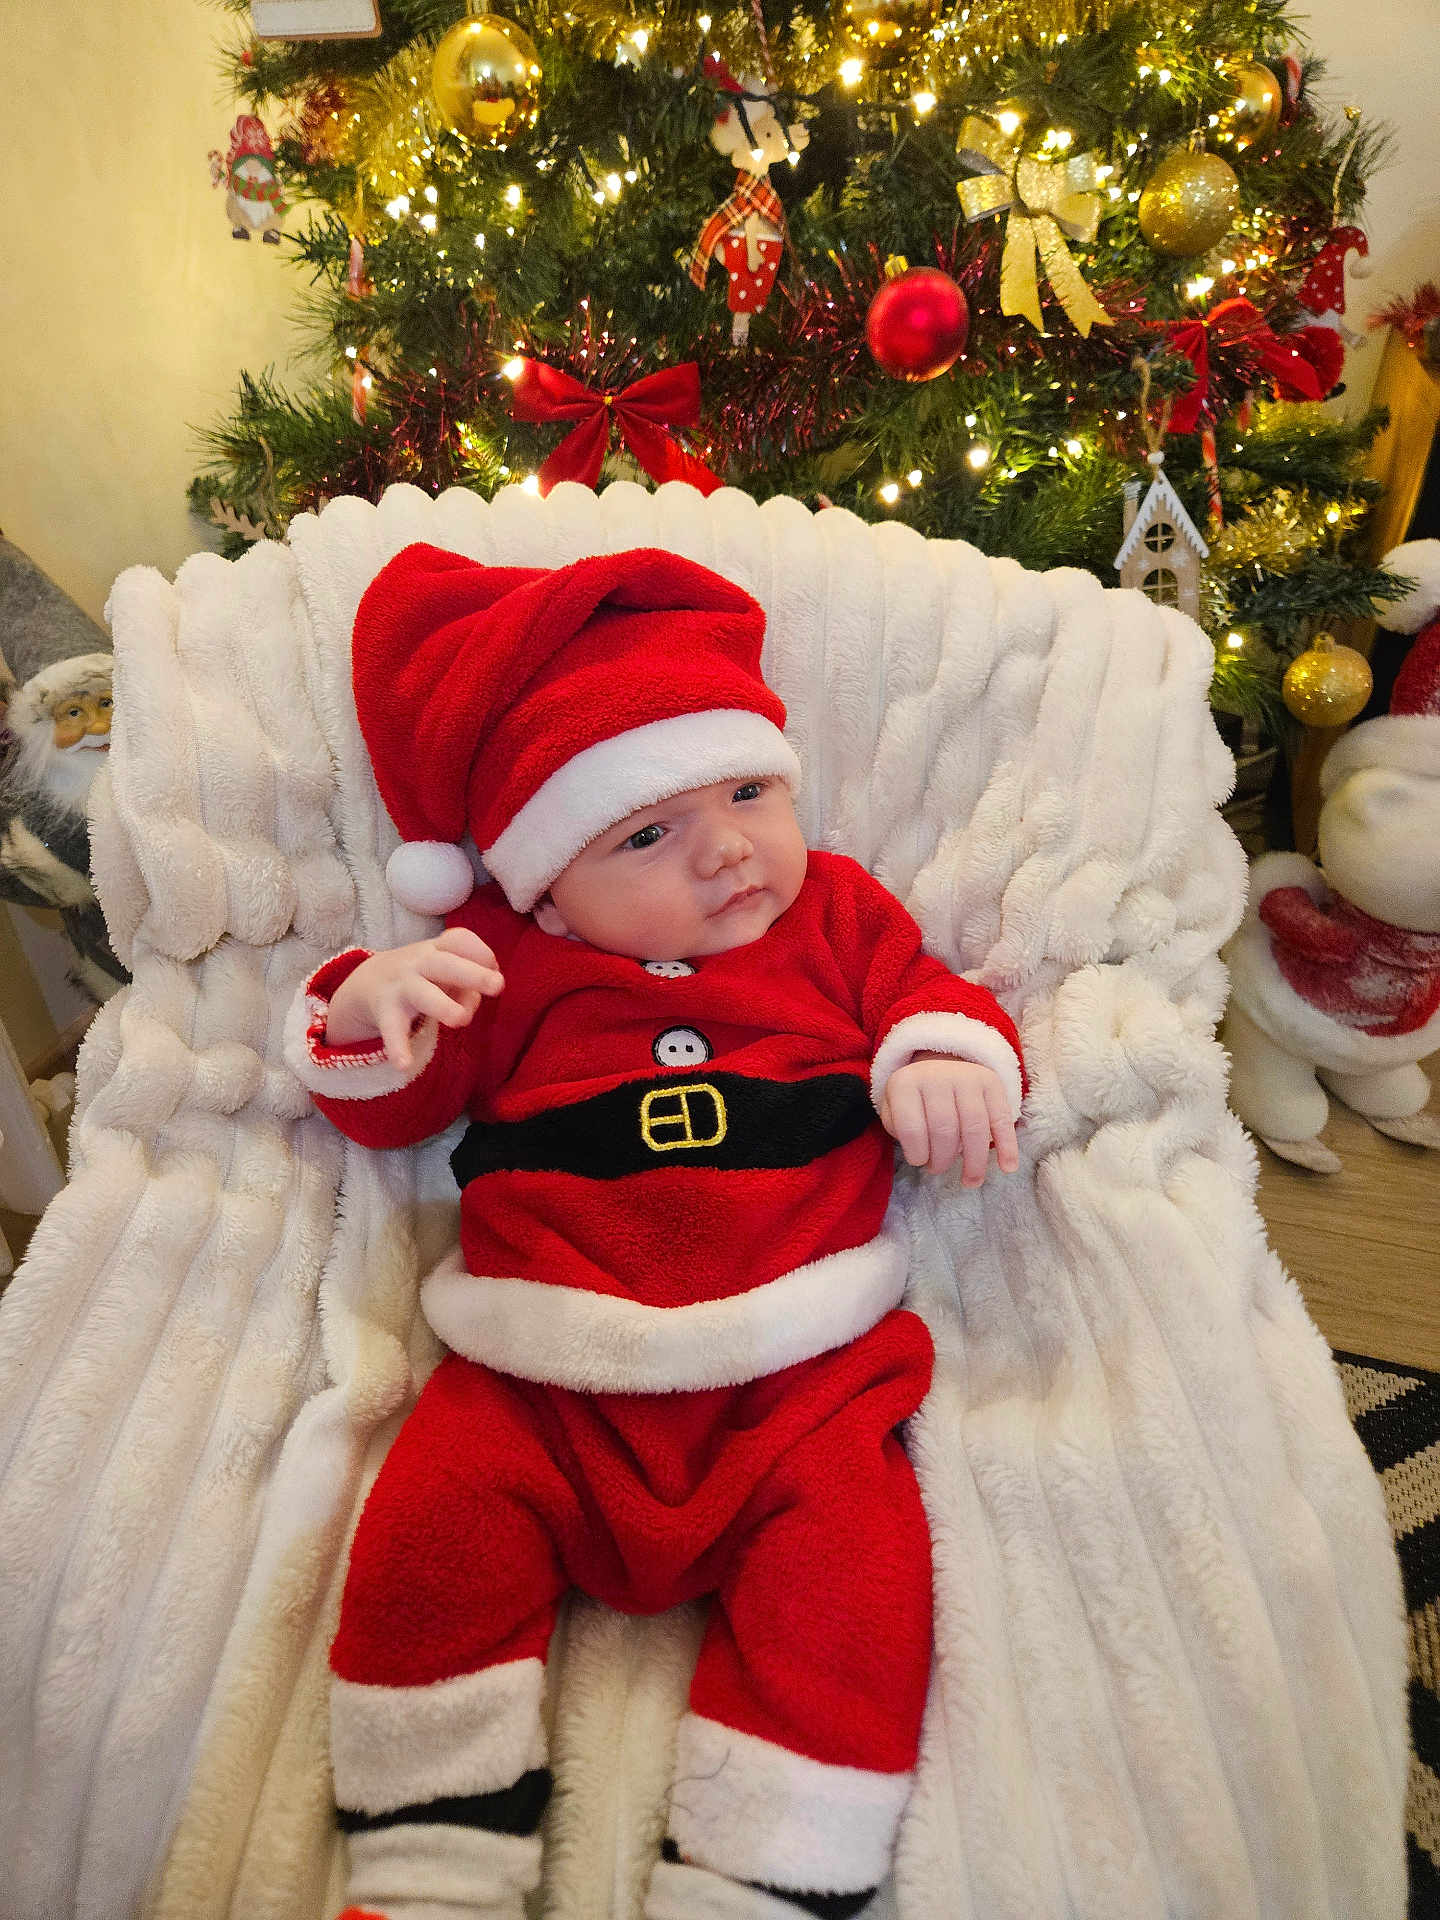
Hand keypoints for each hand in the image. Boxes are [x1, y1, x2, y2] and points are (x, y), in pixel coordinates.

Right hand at [324, 927, 503, 1070]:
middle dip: (472, 974)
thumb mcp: (444, 970)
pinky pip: (392, 1030)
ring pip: (422, 994)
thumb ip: (468, 983)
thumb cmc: (424, 976)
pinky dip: (397, 1047)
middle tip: (498, 985)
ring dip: (442, 1006)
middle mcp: (419, 964)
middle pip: (445, 964)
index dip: (480, 952)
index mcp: (437, 950)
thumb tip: (478, 997)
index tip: (494, 966)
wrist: (368, 980)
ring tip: (460, 1020)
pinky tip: (404, 1064)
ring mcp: (401, 987)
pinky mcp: (386, 1013)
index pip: (459, 941)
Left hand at [878, 1055, 1018, 1185]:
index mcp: (906, 1084)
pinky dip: (1007, 1146)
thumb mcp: (893, 1110)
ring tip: (970, 1181)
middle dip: (943, 1159)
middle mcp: (937, 1076)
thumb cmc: (914, 1099)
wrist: (938, 1066)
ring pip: (974, 1127)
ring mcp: (967, 1077)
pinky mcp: (991, 1083)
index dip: (916, 1154)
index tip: (919, 1162)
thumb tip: (924, 1155)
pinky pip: (1001, 1119)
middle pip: (945, 1129)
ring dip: (974, 1162)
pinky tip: (1008, 1167)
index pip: (911, 1127)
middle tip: (939, 1169)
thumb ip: (900, 1131)